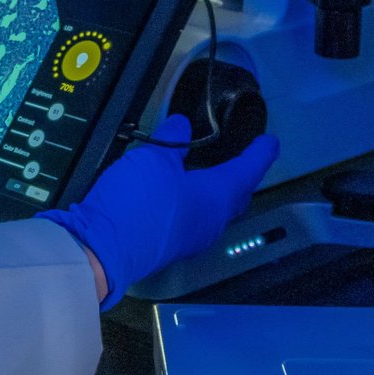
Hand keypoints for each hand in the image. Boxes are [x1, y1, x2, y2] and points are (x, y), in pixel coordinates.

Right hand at [42, 116, 278, 306]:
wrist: (103, 250)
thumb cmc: (139, 200)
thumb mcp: (153, 158)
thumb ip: (172, 139)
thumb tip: (182, 125)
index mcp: (218, 196)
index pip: (248, 170)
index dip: (260, 153)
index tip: (270, 142)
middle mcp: (213, 220)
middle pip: (236, 195)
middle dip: (241, 177)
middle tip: (241, 159)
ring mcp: (192, 238)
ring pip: (215, 211)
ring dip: (217, 192)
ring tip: (208, 174)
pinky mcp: (171, 246)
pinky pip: (194, 220)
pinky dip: (195, 203)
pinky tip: (179, 195)